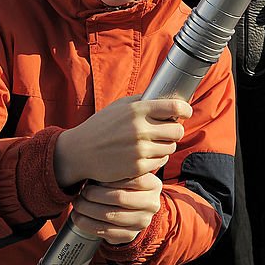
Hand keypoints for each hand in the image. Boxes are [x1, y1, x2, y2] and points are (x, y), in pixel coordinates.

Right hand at [54, 96, 190, 185]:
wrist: (80, 152)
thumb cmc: (101, 126)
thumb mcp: (119, 106)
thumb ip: (143, 100)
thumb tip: (166, 98)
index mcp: (138, 110)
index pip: (175, 107)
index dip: (185, 109)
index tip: (185, 112)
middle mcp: (140, 129)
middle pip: (177, 130)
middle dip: (175, 130)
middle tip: (168, 131)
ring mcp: (139, 149)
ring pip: (171, 147)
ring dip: (166, 145)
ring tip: (154, 143)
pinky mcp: (138, 166)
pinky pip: (160, 162)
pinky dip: (157, 158)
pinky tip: (146, 154)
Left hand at [70, 173, 162, 244]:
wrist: (132, 212)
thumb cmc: (124, 187)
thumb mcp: (128, 176)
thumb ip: (118, 169)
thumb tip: (93, 162)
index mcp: (154, 185)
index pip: (134, 180)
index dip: (111, 180)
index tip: (94, 179)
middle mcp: (152, 204)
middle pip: (120, 198)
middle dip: (95, 195)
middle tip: (82, 192)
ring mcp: (142, 221)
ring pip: (110, 215)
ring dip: (88, 209)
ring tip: (77, 203)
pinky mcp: (130, 235)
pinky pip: (105, 231)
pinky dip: (87, 224)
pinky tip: (78, 217)